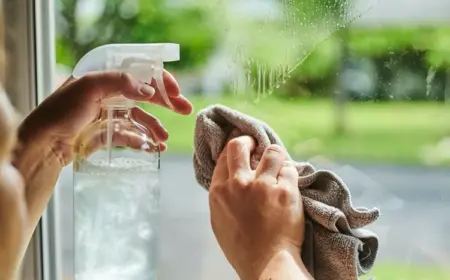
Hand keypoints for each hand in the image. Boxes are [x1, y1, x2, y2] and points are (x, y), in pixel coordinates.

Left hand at [19, 70, 192, 165]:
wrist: (44, 145)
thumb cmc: (62, 112)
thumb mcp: (88, 87)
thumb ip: (120, 83)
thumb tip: (149, 91)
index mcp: (104, 78)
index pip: (138, 73)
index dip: (159, 80)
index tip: (176, 90)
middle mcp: (108, 95)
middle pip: (144, 96)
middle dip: (166, 103)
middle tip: (186, 109)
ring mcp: (108, 115)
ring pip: (140, 119)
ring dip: (155, 127)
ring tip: (164, 139)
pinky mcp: (107, 135)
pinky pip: (131, 136)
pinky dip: (144, 141)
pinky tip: (154, 148)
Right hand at [209, 136, 306, 279]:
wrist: (266, 264)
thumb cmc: (242, 246)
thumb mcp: (220, 219)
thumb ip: (223, 194)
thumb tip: (230, 175)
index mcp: (219, 191)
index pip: (225, 155)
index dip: (235, 146)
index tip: (243, 144)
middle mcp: (239, 184)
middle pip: (241, 144)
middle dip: (249, 140)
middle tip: (256, 145)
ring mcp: (263, 186)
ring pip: (272, 152)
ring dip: (276, 157)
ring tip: (279, 165)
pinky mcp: (285, 192)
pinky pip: (290, 169)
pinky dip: (291, 174)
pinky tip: (289, 183)